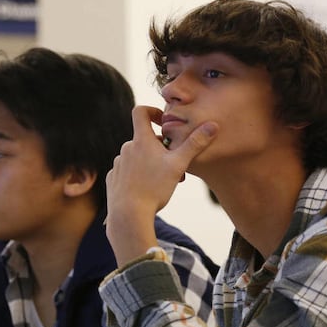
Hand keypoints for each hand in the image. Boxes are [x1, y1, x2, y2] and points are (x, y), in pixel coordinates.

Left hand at [105, 106, 216, 263]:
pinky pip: (128, 172)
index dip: (152, 111)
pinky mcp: (113, 179)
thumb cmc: (154, 188)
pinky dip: (138, 177)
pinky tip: (147, 191)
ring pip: (137, 158)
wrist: (129, 214)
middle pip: (145, 140)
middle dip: (161, 150)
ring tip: (163, 182)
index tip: (164, 122)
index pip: (140, 111)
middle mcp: (126, 149)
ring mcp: (118, 164)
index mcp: (141, 141)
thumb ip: (195, 144)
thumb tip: (212, 125)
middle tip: (176, 167)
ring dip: (151, 164)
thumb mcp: (179, 165)